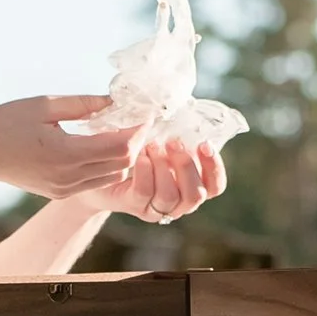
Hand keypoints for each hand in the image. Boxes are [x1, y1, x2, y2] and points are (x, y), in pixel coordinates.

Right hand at [0, 95, 145, 199]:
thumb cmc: (5, 122)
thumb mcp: (44, 104)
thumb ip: (83, 103)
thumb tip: (115, 100)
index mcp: (65, 153)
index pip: (119, 147)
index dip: (138, 131)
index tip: (146, 114)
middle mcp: (68, 177)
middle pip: (122, 164)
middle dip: (136, 143)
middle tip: (138, 120)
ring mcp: (64, 189)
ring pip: (112, 176)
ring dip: (123, 156)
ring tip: (123, 131)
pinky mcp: (59, 193)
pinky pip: (95, 181)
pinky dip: (107, 165)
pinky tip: (103, 145)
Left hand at [86, 134, 226, 225]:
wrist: (101, 166)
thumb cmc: (138, 149)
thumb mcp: (162, 139)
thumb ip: (177, 133)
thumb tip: (184, 107)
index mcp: (191, 186)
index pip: (215, 187)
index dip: (214, 168)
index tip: (205, 144)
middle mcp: (177, 202)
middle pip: (196, 195)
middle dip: (186, 166)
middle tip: (173, 142)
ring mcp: (155, 208)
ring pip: (170, 196)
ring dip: (163, 168)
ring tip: (152, 145)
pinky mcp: (133, 205)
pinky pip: (144, 193)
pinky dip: (144, 172)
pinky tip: (139, 155)